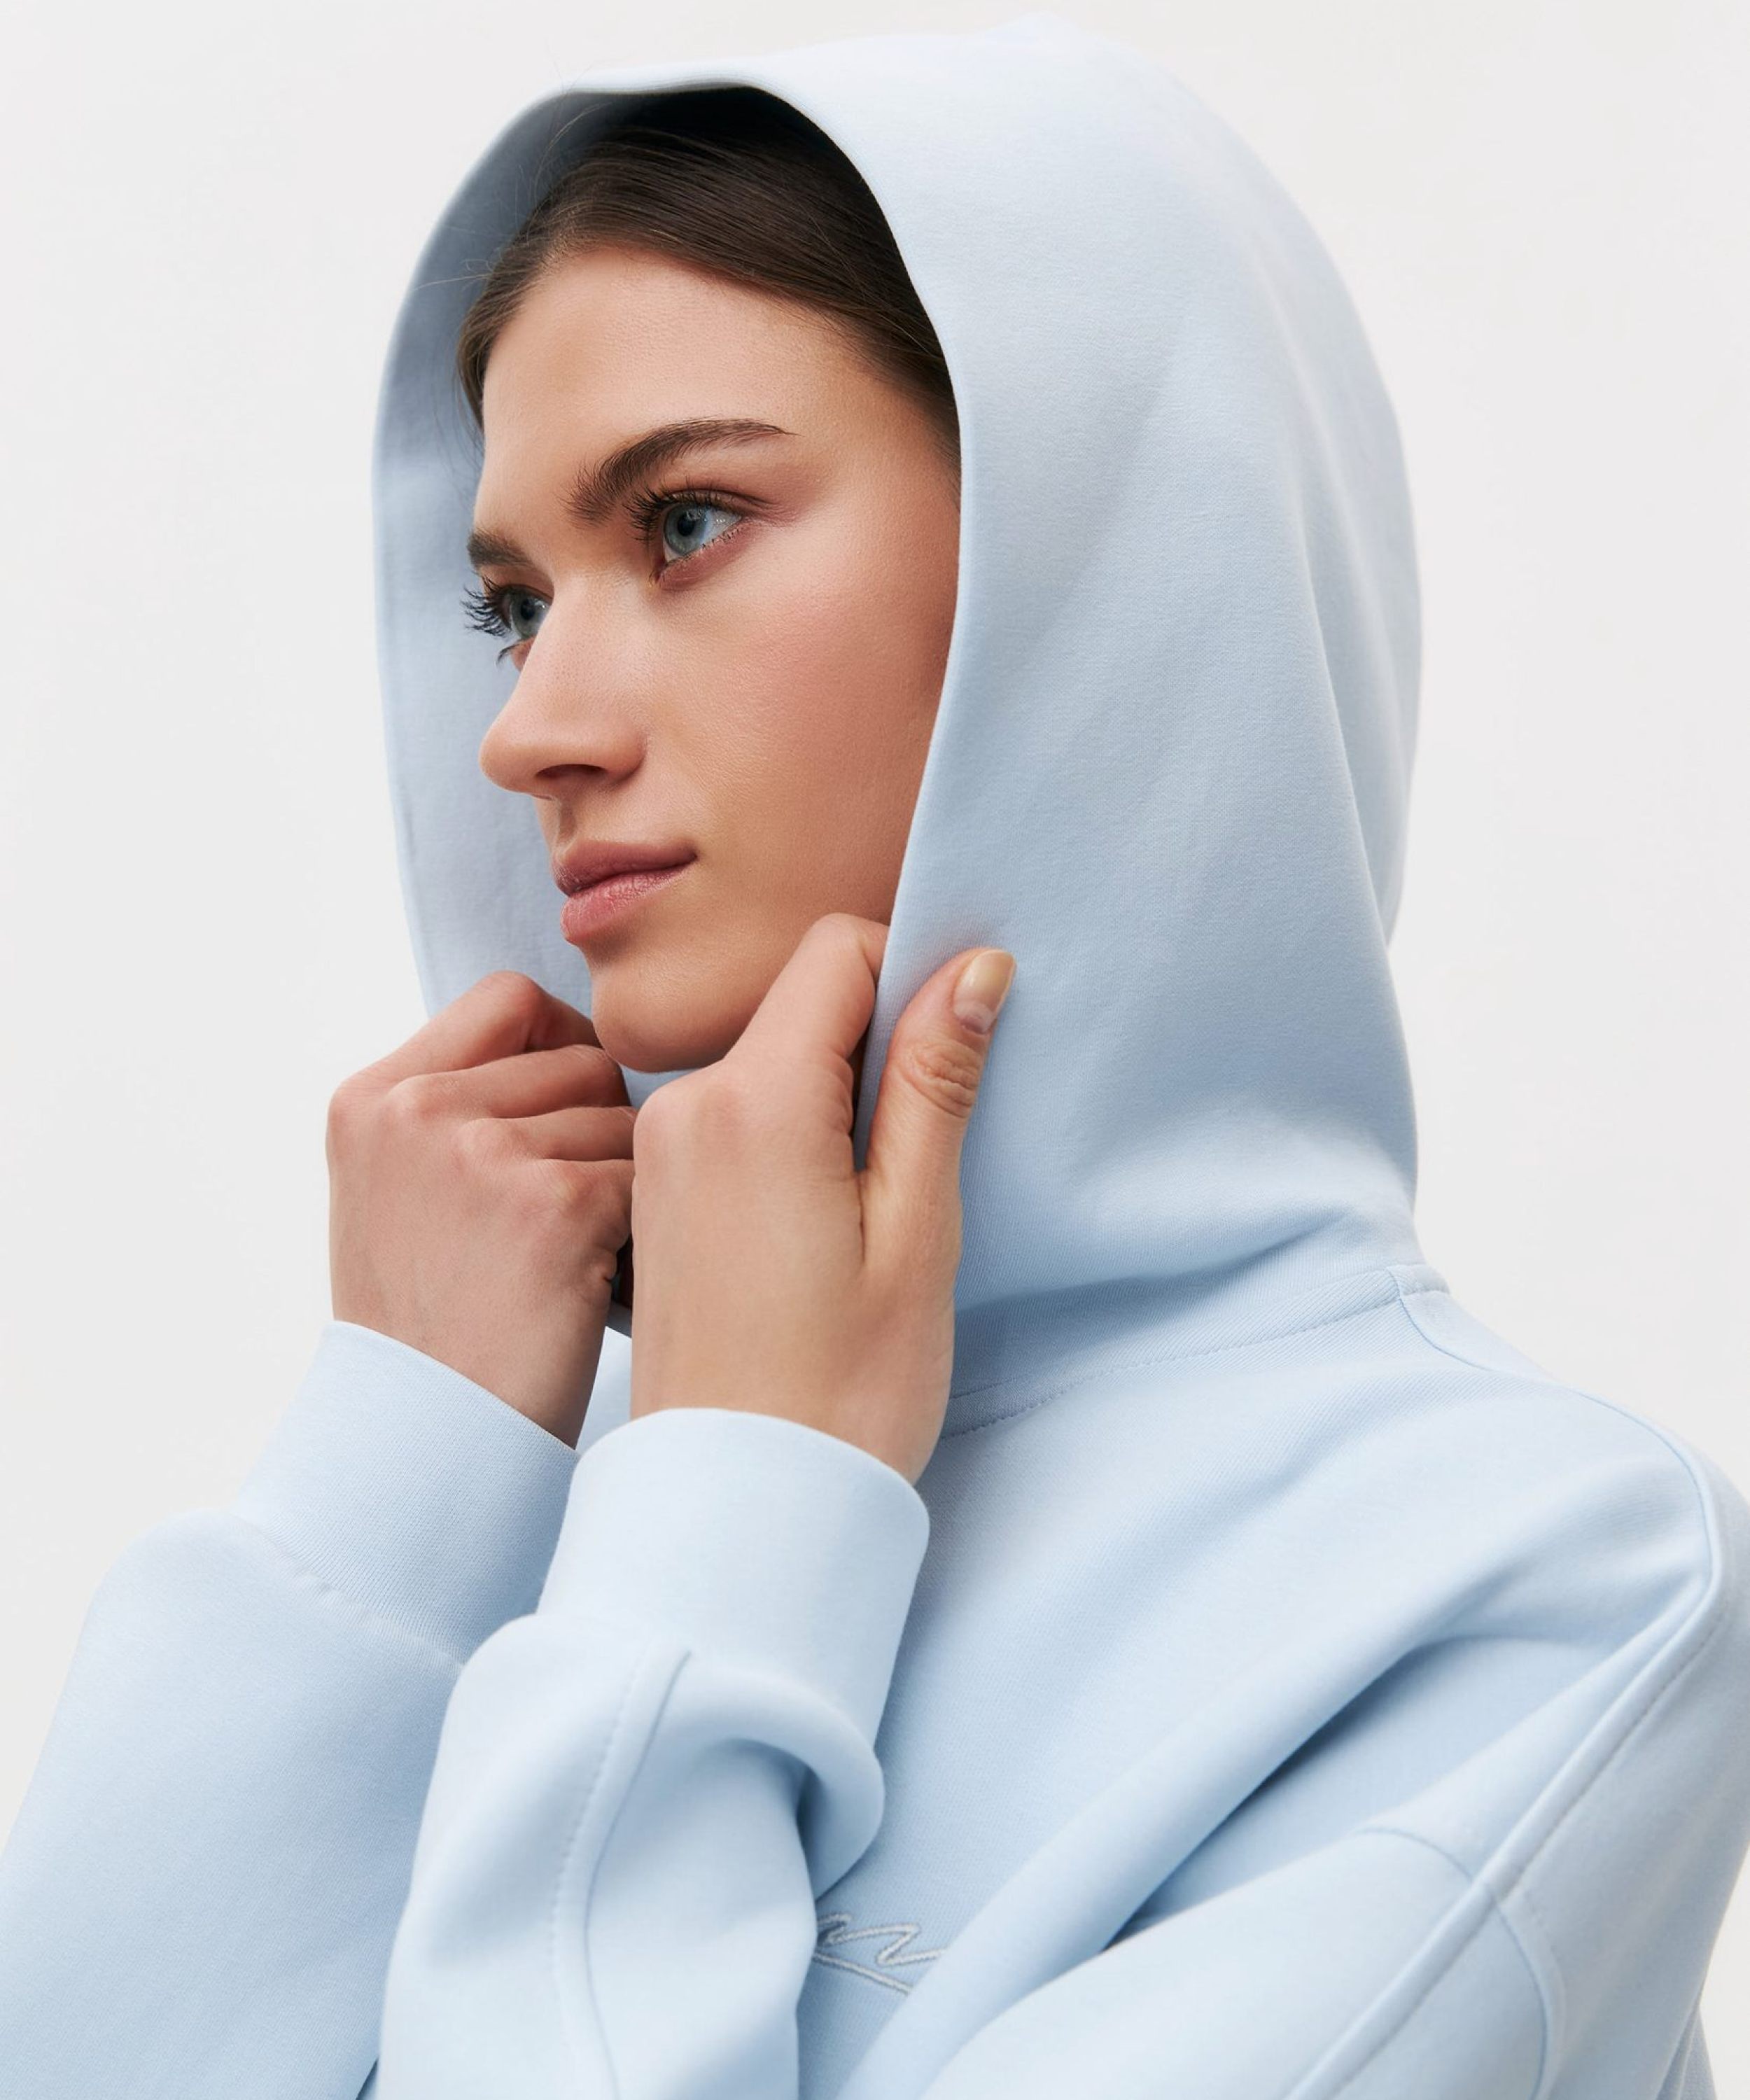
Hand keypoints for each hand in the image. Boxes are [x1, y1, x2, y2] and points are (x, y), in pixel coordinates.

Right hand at [326, 971, 636, 1446]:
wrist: (427, 1447)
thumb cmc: (433, 1331)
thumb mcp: (396, 1197)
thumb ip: (454, 1112)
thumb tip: (569, 1047)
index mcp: (372, 1098)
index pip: (509, 998)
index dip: (559, 1047)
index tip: (562, 1119)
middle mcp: (417, 1111)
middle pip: (581, 1058)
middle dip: (596, 1130)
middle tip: (561, 1220)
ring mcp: (482, 1153)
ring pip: (623, 1119)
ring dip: (620, 1184)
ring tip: (567, 1261)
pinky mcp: (555, 1205)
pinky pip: (646, 1178)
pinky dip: (639, 1231)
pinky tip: (594, 1285)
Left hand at [627, 914, 1014, 1484]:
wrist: (736, 1504)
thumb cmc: (841, 1387)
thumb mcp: (918, 1228)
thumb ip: (934, 1083)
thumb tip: (972, 967)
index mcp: (754, 1102)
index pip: (837, 952)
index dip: (911, 979)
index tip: (949, 1061)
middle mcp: (684, 1107)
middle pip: (801, 1003)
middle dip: (874, 1046)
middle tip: (916, 1159)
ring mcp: (659, 1151)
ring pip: (769, 1059)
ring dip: (833, 1099)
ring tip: (867, 1211)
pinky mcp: (654, 1193)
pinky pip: (733, 1117)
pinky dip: (789, 1138)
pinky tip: (819, 1230)